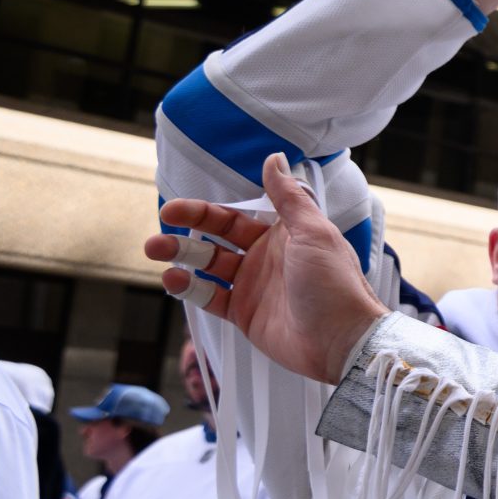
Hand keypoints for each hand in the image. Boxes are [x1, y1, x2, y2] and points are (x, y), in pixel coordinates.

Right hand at [144, 153, 386, 385]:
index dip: (205, 212)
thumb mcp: (313, 232)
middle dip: (186, 232)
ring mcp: (254, 286)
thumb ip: (289, 197)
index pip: (235, 216)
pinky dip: (189, 288)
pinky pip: (209, 297)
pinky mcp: (245, 314)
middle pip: (216, 239)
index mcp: (283, 234)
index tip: (175, 209)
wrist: (342, 340)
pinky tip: (173, 280)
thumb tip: (275, 158)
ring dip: (180, 257)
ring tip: (154, 251)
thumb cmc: (335, 283)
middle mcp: (266, 257)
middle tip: (159, 229)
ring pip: (208, 266)